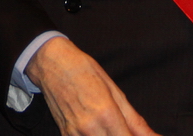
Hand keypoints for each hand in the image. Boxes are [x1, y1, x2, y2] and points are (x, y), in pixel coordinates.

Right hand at [25, 36, 157, 135]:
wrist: (52, 63)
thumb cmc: (84, 70)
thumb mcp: (115, 92)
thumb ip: (136, 121)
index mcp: (107, 114)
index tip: (140, 135)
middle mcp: (90, 128)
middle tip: (126, 130)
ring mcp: (75, 134)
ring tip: (113, 129)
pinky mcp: (65, 135)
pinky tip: (99, 130)